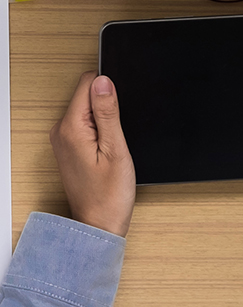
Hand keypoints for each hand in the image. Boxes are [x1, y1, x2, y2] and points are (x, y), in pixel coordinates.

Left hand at [50, 72, 135, 236]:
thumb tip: (103, 81)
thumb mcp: (116, 149)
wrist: (99, 225)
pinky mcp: (68, 146)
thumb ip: (108, 112)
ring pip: (86, 109)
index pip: (88, 83)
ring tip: (110, 146)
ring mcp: (62, 139)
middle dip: (106, 107)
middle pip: (86, 95)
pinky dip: (98, 130)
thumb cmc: (109, 195)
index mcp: (71, 128)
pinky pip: (84, 123)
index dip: (108, 90)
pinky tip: (104, 150)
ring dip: (103, 120)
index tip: (117, 112)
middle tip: (115, 136)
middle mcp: (61, 131)